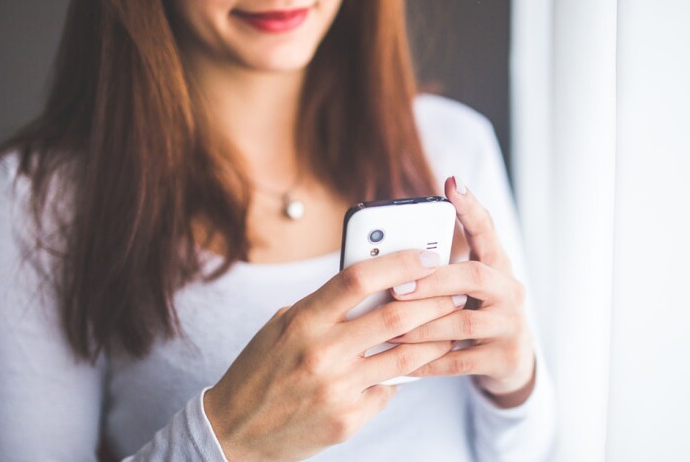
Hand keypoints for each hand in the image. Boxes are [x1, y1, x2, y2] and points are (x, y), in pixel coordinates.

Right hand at [204, 249, 462, 460]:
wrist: (235, 432)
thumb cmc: (261, 370)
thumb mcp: (282, 327)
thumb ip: (325, 306)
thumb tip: (377, 283)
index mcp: (302, 321)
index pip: (358, 279)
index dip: (399, 262)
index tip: (427, 256)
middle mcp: (321, 353)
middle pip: (395, 316)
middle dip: (434, 300)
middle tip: (454, 291)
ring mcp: (337, 389)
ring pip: (405, 357)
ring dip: (435, 339)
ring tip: (450, 326)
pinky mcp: (347, 419)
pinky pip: (388, 390)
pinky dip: (400, 377)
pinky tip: (410, 368)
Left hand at [389, 176, 536, 407]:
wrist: (511, 362)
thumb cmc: (475, 314)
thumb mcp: (466, 289)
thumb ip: (440, 271)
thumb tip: (387, 256)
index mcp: (498, 266)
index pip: (487, 230)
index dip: (471, 207)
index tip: (452, 183)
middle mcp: (510, 291)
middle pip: (475, 276)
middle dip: (433, 281)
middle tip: (396, 287)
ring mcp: (511, 325)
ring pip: (463, 323)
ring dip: (422, 326)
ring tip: (389, 329)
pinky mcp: (504, 357)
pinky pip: (460, 360)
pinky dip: (429, 361)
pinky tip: (403, 362)